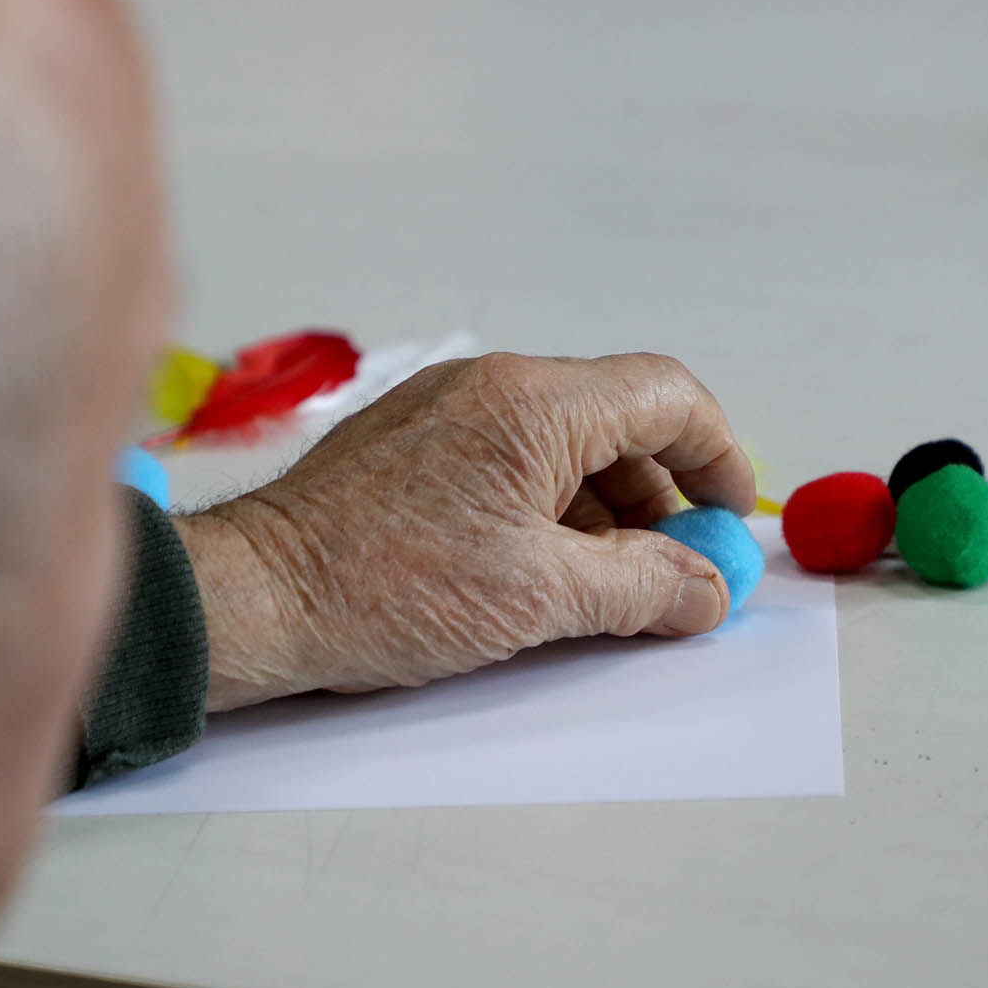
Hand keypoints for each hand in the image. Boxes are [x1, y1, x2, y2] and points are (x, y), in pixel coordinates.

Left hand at [171, 353, 756, 710]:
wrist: (256, 599)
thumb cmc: (382, 588)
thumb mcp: (538, 600)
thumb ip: (643, 587)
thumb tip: (708, 589)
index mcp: (533, 403)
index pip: (665, 395)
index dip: (717, 456)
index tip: (731, 520)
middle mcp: (492, 387)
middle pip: (618, 420)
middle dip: (663, 497)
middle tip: (678, 574)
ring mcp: (448, 411)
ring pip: (564, 446)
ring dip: (606, 513)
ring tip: (611, 592)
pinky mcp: (414, 445)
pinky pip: (511, 461)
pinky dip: (550, 512)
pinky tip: (545, 577)